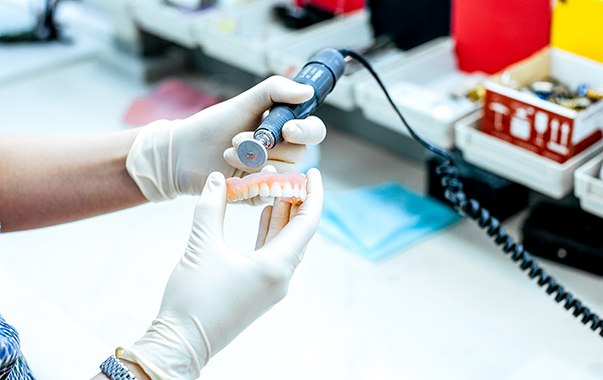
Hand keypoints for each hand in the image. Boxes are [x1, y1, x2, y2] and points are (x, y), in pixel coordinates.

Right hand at [117, 168, 323, 378]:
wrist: (181, 343)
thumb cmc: (192, 299)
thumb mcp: (201, 246)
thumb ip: (212, 207)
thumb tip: (217, 178)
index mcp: (276, 266)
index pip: (307, 223)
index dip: (313, 194)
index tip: (314, 172)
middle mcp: (281, 277)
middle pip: (299, 231)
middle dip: (296, 201)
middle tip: (290, 174)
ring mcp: (271, 285)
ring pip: (286, 242)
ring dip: (282, 215)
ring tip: (277, 186)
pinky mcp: (258, 289)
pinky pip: (273, 253)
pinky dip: (270, 231)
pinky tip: (264, 213)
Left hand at [126, 76, 325, 201]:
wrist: (182, 153)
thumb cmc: (212, 126)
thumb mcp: (243, 103)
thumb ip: (275, 91)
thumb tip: (307, 91)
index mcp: (283, 128)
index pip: (313, 130)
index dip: (306, 131)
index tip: (288, 129)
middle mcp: (281, 151)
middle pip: (299, 153)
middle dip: (269, 146)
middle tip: (239, 139)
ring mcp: (271, 173)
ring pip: (283, 173)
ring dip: (254, 163)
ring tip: (229, 153)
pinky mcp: (259, 193)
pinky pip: (269, 192)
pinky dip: (253, 182)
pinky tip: (234, 175)